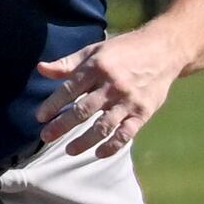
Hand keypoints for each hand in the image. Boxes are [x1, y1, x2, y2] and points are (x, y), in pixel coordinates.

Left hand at [35, 25, 189, 159]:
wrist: (164, 50)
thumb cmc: (124, 50)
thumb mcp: (95, 51)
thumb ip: (68, 63)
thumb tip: (41, 69)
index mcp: (98, 67)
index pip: (70, 89)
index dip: (53, 104)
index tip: (40, 117)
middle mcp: (112, 85)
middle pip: (83, 110)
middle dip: (62, 125)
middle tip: (46, 137)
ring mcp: (129, 100)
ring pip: (103, 126)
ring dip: (84, 141)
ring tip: (69, 151)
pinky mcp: (143, 112)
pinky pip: (126, 134)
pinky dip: (112, 146)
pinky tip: (98, 153)